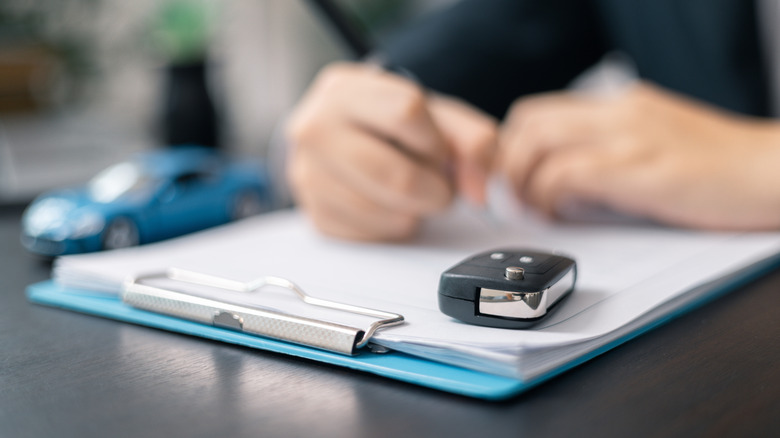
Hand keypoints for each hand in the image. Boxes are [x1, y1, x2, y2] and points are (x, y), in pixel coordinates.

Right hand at [286, 62, 496, 240]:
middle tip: (436, 185)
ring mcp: (307, 175)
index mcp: (344, 90)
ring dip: (414, 211)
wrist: (349, 141)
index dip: (436, 141)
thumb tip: (479, 190)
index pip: (407, 112)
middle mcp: (314, 129)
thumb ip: (473, 141)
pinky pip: (372, 235)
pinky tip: (389, 205)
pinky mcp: (316, 216)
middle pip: (396, 176)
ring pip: (385, 212)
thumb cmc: (393, 127)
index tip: (436, 150)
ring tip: (410, 192)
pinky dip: (393, 226)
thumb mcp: (437, 116)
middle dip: (434, 189)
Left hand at [496, 81, 779, 229]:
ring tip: (535, 209)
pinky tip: (561, 214)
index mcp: (621, 106)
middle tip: (515, 197)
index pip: (539, 111)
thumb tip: (564, 182)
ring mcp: (630, 138)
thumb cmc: (720, 169)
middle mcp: (619, 113)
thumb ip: (612, 153)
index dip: (512, 146)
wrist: (774, 172)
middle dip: (509, 163)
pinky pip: (568, 173)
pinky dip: (550, 196)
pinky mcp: (641, 170)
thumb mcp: (656, 145)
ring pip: (539, 143)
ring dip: (524, 181)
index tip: (513, 179)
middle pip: (528, 122)